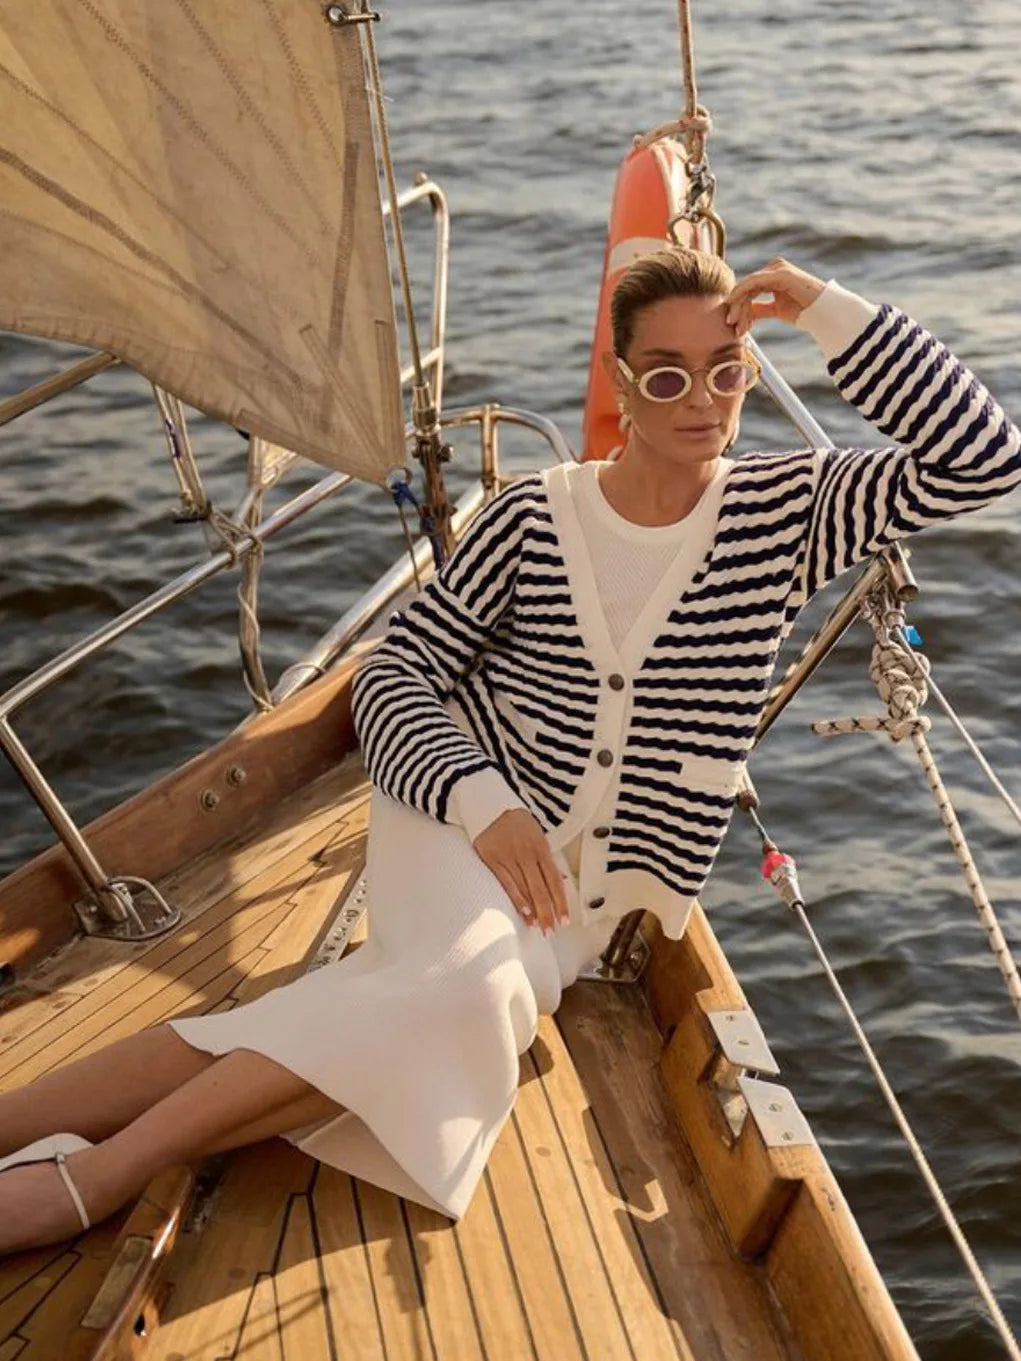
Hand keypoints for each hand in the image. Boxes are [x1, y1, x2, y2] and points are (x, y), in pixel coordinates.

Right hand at [472, 808, 569, 935]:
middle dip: (547, 912)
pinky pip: (506, 883)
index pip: (554, 880)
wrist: (490, 806)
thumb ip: (549, 860)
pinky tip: (524, 913)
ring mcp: (509, 857)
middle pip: (540, 888)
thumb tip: (564, 882)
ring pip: (524, 888)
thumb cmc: (518, 824)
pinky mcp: (491, 859)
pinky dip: (516, 898)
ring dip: (532, 911)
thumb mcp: (538, 836)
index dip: (560, 901)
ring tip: (538, 928)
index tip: (565, 920)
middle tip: (551, 932)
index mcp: (541, 848)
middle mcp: (526, 853)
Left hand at [725, 257, 826, 334]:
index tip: (735, 326)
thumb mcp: (776, 310)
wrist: (823, 311)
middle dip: (737, 307)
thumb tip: (744, 313)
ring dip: (738, 305)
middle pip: (746, 287)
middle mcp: (774, 268)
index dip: (739, 307)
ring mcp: (777, 268)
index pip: (749, 289)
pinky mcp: (780, 273)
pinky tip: (734, 304)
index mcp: (773, 275)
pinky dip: (742, 293)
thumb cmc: (803, 310)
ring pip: (748, 285)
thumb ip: (760, 309)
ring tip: (736, 324)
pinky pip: (754, 282)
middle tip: (732, 326)